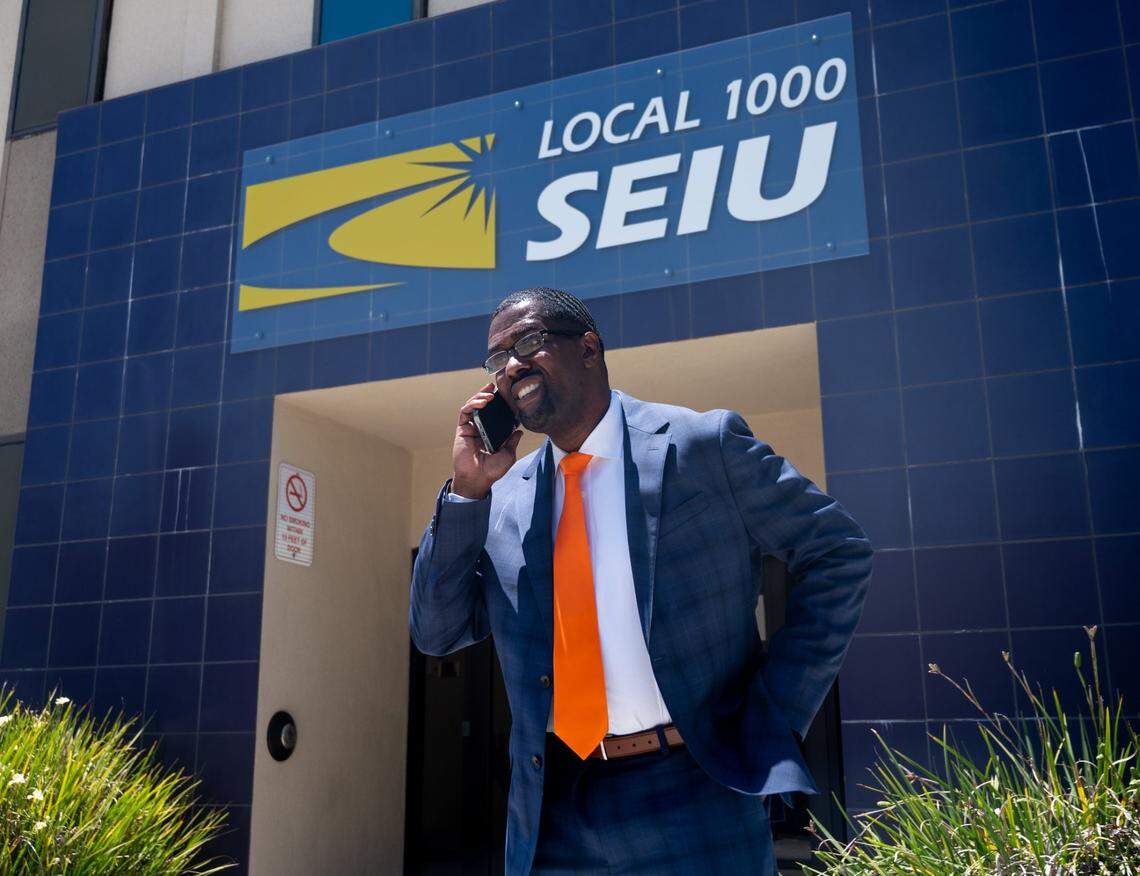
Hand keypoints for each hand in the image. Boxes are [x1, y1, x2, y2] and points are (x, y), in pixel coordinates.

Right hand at [451, 382, 523, 498]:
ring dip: (480, 396)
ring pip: (473, 405)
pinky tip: (483, 401)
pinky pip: (465, 412)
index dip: (499, 404)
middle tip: (496, 386)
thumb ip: (512, 442)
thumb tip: (519, 431)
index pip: (494, 414)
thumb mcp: (508, 455)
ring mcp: (470, 428)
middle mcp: (480, 429)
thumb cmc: (492, 471)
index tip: (506, 395)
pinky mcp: (462, 429)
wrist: (478, 479)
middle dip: (488, 394)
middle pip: (483, 406)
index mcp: (491, 434)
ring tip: (490, 394)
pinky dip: (473, 404)